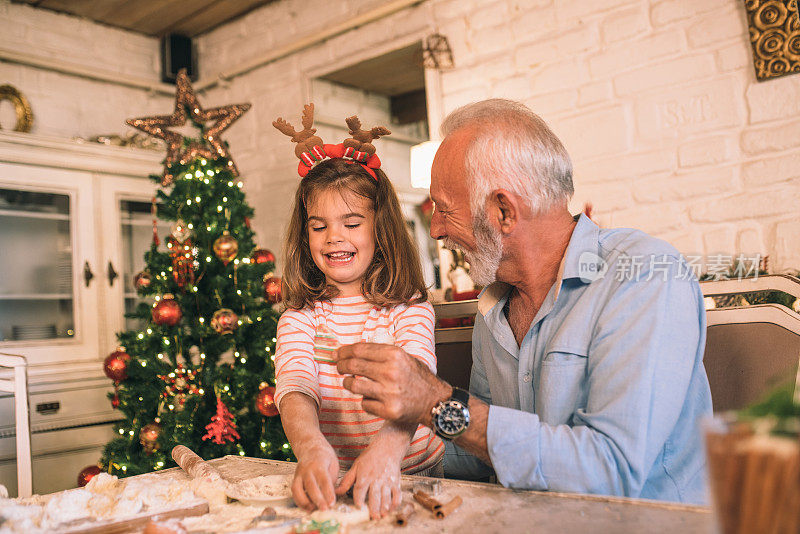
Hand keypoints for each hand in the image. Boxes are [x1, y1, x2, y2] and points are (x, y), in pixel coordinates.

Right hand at [291, 442, 338, 511]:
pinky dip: (299, 501)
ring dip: (305, 502)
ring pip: (297, 489)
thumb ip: (333, 480)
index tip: (331, 503)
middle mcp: (307, 469)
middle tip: (324, 510)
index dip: (328, 493)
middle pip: (310, 486)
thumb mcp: (333, 465)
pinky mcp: (294, 479)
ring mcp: (299, 474)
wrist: (311, 448)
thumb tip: (334, 496)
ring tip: (313, 510)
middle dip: (317, 500)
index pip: (324, 480)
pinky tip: (307, 507)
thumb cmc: (324, 457)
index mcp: (319, 464)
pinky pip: (294, 492)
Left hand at [335, 342, 451, 425]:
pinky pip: (364, 403)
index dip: (343, 351)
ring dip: (347, 383)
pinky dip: (365, 400)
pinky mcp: (388, 410)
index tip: (336, 354)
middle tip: (339, 367)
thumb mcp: (404, 357)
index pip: (359, 350)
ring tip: (350, 382)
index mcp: (394, 355)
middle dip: (341, 366)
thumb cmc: (419, 378)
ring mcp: (389, 393)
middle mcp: (391, 372)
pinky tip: (372, 398)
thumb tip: (352, 352)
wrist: (436, 402)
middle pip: (353, 366)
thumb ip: (381, 354)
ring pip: (353, 385)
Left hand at [335, 441, 401, 518]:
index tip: (359, 507)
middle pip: (375, 494)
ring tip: (382, 515)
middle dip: (374, 506)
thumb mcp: (356, 466)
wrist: (387, 446)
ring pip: (386, 495)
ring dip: (385, 506)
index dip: (359, 498)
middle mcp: (376, 479)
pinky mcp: (396, 481)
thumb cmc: (370, 456)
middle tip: (373, 516)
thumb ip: (347, 480)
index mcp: (365, 475)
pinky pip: (397, 493)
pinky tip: (392, 508)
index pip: (361, 488)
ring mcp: (387, 480)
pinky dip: (395, 502)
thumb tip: (336, 491)